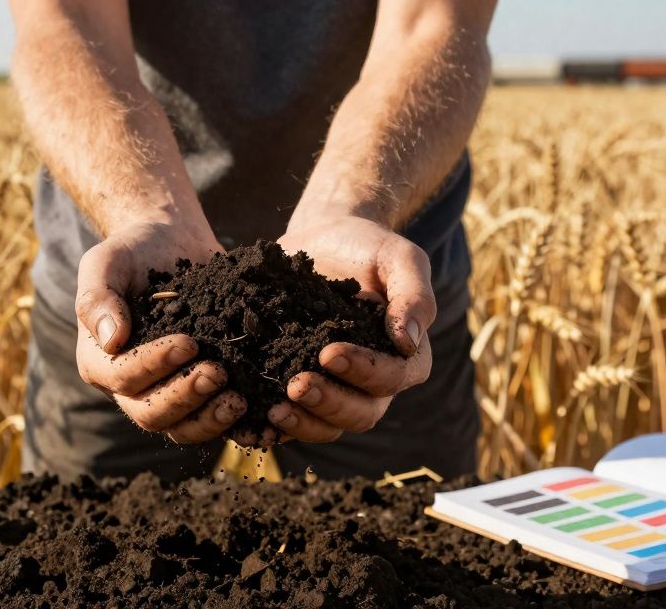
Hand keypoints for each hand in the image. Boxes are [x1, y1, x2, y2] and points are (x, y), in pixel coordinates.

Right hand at [74, 218, 247, 442]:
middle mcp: (129, 389)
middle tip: (218, 371)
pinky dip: (236, 425)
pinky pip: (213, 421)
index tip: (189, 342)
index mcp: (100, 362)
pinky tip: (262, 416)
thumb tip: (111, 340)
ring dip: (210, 419)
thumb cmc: (134, 251)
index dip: (155, 365)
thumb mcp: (106, 261)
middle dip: (186, 396)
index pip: (122, 377)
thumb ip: (96, 297)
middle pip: (151, 414)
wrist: (173, 243)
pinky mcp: (200, 393)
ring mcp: (166, 394)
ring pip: (182, 428)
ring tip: (240, 398)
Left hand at [270, 215, 434, 441]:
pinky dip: (275, 426)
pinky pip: (293, 421)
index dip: (363, 371)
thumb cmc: (367, 247)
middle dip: (329, 403)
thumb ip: (413, 294)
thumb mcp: (398, 257)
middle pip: (361, 414)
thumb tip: (407, 342)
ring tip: (274, 407)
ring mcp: (337, 389)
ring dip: (303, 422)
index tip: (329, 352)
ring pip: (327, 425)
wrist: (324, 239)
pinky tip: (252, 415)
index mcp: (405, 357)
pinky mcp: (301, 389)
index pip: (392, 378)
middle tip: (295, 384)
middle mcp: (373, 383)